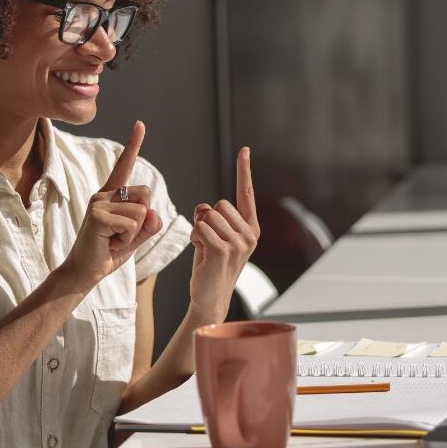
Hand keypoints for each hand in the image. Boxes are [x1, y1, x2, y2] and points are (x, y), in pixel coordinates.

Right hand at [58, 121, 162, 290]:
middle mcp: (104, 193)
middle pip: (146, 195)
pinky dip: (126, 240)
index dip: (133, 145)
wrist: (84, 273)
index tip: (140, 124)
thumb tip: (153, 213)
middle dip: (143, 219)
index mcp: (112, 194)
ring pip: (141, 212)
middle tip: (121, 234)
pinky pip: (131, 224)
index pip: (124, 165)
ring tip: (113, 240)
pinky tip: (109, 244)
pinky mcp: (96, 214)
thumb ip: (149, 223)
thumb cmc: (108, 252)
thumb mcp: (136, 236)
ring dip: (133, 234)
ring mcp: (98, 202)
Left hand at [189, 146, 259, 322]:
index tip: (244, 150)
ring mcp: (238, 244)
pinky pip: (200, 228)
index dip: (244, 171)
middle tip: (209, 242)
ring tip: (205, 249)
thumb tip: (203, 208)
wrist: (210, 297)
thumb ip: (213, 218)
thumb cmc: (211, 266)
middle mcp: (249, 234)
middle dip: (206, 219)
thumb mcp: (215, 237)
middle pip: (218, 205)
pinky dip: (194, 238)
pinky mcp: (222, 251)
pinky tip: (201, 254)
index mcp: (251, 228)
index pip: (246, 194)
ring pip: (207, 216)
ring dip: (199, 231)